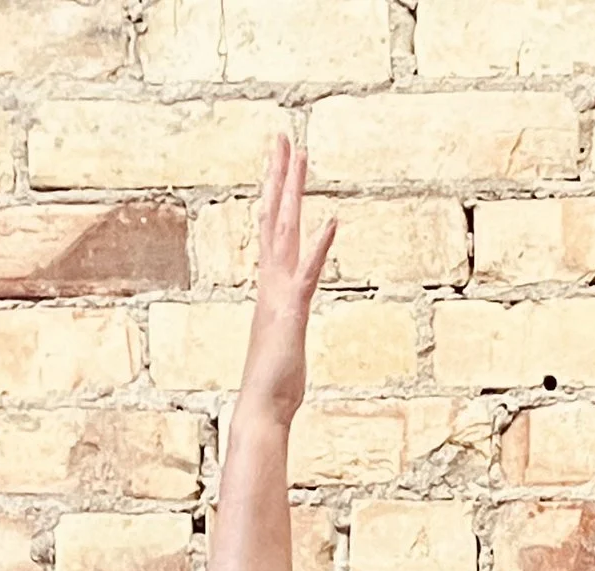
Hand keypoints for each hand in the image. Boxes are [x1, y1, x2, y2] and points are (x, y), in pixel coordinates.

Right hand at [238, 132, 336, 430]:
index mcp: (269, 287)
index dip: (274, 196)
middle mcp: (270, 282)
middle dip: (279, 176)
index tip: (277, 165)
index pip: (270, 231)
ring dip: (293, 192)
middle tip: (282, 137)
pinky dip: (320, 245)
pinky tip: (333, 220)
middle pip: (274, 217)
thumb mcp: (283, 346)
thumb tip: (287, 326)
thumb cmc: (274, 385)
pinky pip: (308, 271)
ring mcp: (279, 293)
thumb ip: (285, 327)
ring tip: (299, 154)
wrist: (262, 409)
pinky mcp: (293, 310)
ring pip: (286, 231)